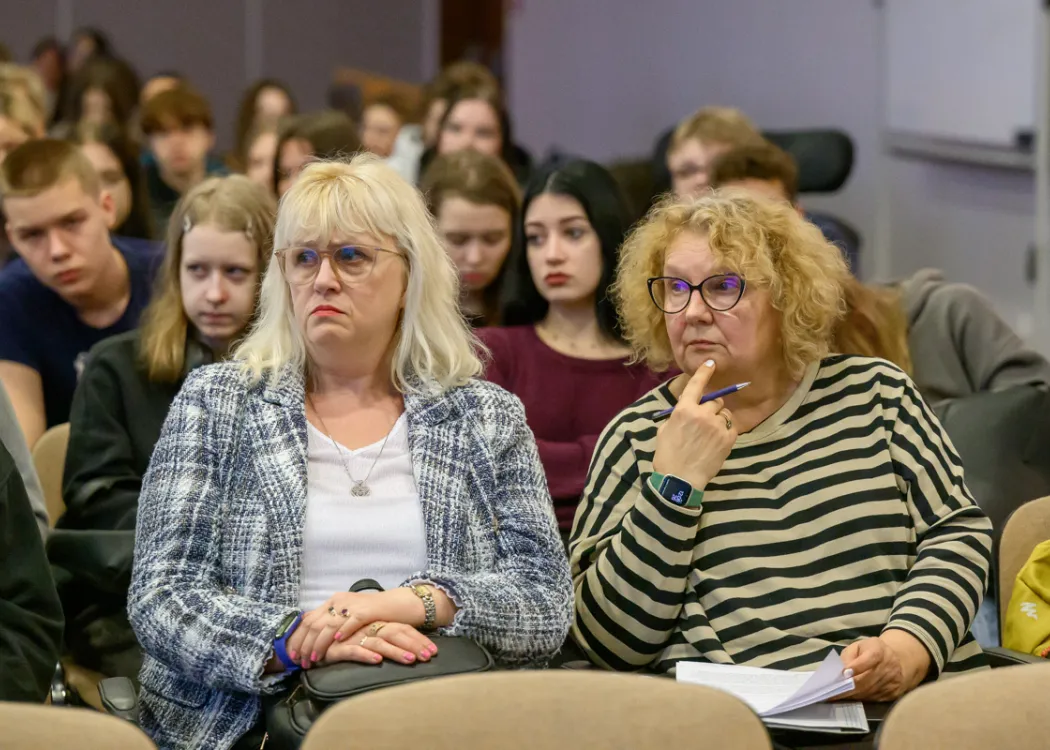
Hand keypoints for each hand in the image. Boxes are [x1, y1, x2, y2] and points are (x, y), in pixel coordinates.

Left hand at [286, 589, 421, 668]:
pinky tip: (336, 643)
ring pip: (328, 625)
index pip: (308, 619)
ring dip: (319, 644)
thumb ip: (333, 622)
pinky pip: (351, 622)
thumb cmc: (374, 614)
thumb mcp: (348, 615)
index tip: (293, 654)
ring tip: (314, 659)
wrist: (398, 604)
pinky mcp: (366, 611)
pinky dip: (342, 632)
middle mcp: (339, 601)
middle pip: (314, 623)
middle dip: (305, 644)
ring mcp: (352, 605)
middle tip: (300, 661)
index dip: (298, 637)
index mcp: (333, 601)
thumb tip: (314, 635)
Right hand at [323, 622, 437, 666]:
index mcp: (376, 625)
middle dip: (413, 645)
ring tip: (411, 660)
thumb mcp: (366, 639)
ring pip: (378, 643)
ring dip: (396, 651)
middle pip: (394, 633)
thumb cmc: (343, 642)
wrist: (312, 640)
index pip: (401, 629)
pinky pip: (354, 650)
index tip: (433, 651)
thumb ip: (384, 641)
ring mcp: (353, 637)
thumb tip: (410, 650)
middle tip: (429, 656)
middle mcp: (367, 629)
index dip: (418, 639)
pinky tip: (377, 661)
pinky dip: (366, 655)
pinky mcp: (338, 647)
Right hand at [653, 359, 736, 489]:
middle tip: (705, 421)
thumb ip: (677, 416)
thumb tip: (687, 408)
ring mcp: (717, 426)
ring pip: (724, 414)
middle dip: (711, 408)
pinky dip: (725, 432)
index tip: (711, 363)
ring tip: (710, 436)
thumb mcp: (665, 430)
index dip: (704, 372)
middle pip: (715, 401)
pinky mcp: (728, 439)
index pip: (696, 385)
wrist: (680, 479)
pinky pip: (731, 428)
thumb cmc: (667, 455)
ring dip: (719, 420)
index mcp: (684, 410)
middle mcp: (702, 414)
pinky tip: (716, 443)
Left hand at [838, 631, 930, 701]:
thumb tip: (840, 672)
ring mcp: (892, 682)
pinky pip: (873, 699)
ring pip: (868, 692)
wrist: (896, 661)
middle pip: (866, 679)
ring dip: (851, 695)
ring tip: (835, 697)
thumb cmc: (870, 651)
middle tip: (830, 692)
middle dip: (847, 686)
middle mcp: (889, 666)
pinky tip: (848, 698)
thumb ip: (848, 657)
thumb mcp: (858, 647)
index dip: (856, 667)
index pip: (869, 659)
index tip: (842, 674)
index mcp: (879, 650)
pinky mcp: (893, 694)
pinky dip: (859, 699)